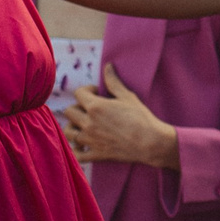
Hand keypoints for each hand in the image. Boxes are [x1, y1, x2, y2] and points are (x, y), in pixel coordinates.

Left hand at [64, 65, 179, 168]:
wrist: (151, 142)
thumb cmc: (141, 118)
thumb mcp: (127, 96)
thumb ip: (113, 81)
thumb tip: (107, 66)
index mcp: (95, 107)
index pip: (78, 93)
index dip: (87, 90)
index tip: (97, 93)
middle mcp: (88, 123)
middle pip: (68, 112)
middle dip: (77, 108)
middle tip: (90, 109)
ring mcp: (91, 140)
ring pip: (69, 132)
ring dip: (74, 127)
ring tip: (84, 126)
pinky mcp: (96, 154)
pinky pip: (77, 154)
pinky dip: (77, 150)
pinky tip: (83, 145)